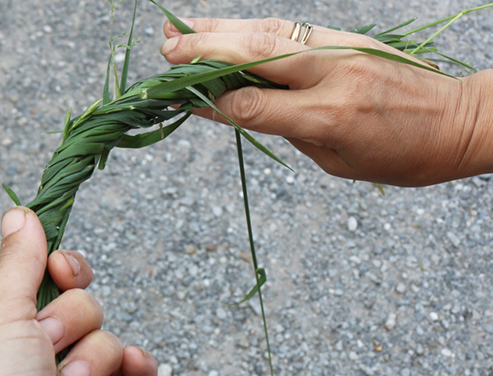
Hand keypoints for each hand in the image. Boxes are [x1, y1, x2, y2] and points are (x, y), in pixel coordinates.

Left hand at [0, 207, 156, 375]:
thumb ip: (15, 264)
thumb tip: (21, 214)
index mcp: (3, 326)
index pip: (46, 278)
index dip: (61, 268)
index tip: (61, 270)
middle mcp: (37, 351)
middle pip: (82, 304)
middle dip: (70, 322)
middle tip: (44, 348)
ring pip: (109, 338)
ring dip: (95, 357)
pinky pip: (134, 368)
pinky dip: (138, 366)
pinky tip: (136, 368)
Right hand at [161, 17, 492, 185]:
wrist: (460, 120)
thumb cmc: (402, 156)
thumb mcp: (339, 163)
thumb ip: (289, 131)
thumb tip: (241, 109)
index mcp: (329, 117)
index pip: (252, 106)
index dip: (212, 103)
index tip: (182, 100)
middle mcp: (330, 74)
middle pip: (253, 56)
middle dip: (204, 52)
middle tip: (164, 51)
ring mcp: (339, 48)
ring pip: (266, 33)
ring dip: (219, 30)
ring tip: (180, 30)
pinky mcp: (345, 36)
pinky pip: (287, 29)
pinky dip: (250, 28)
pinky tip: (225, 27)